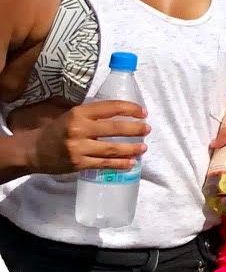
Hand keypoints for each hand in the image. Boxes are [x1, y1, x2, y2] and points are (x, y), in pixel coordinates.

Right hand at [27, 101, 148, 176]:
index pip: (110, 108)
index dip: (130, 109)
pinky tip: (131, 163)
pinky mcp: (78, 163)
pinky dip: (120, 164)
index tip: (143, 112)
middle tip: (147, 129)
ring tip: (143, 147)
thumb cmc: (57, 130)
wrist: (33, 150)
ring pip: (112, 148)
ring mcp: (79, 148)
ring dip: (131, 148)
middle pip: (114, 128)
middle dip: (135, 129)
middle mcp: (79, 129)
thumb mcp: (72, 115)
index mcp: (78, 113)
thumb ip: (93, 114)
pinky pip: (104, 164)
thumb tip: (123, 113)